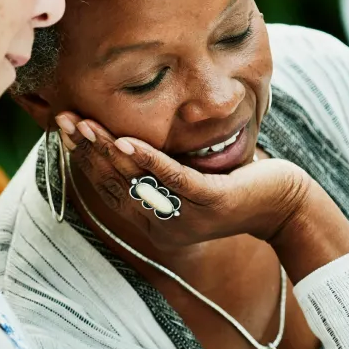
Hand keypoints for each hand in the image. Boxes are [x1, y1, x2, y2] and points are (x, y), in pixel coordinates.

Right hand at [54, 112, 311, 247]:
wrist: (286, 205)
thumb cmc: (236, 185)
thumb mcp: (189, 179)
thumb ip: (158, 170)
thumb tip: (124, 141)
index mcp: (154, 223)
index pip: (109, 190)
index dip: (84, 160)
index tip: (64, 130)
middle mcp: (164, 226)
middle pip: (115, 185)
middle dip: (87, 151)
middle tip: (63, 121)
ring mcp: (187, 217)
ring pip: (137, 181)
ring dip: (107, 151)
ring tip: (84, 125)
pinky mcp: (212, 202)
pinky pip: (173, 179)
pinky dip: (147, 159)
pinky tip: (125, 140)